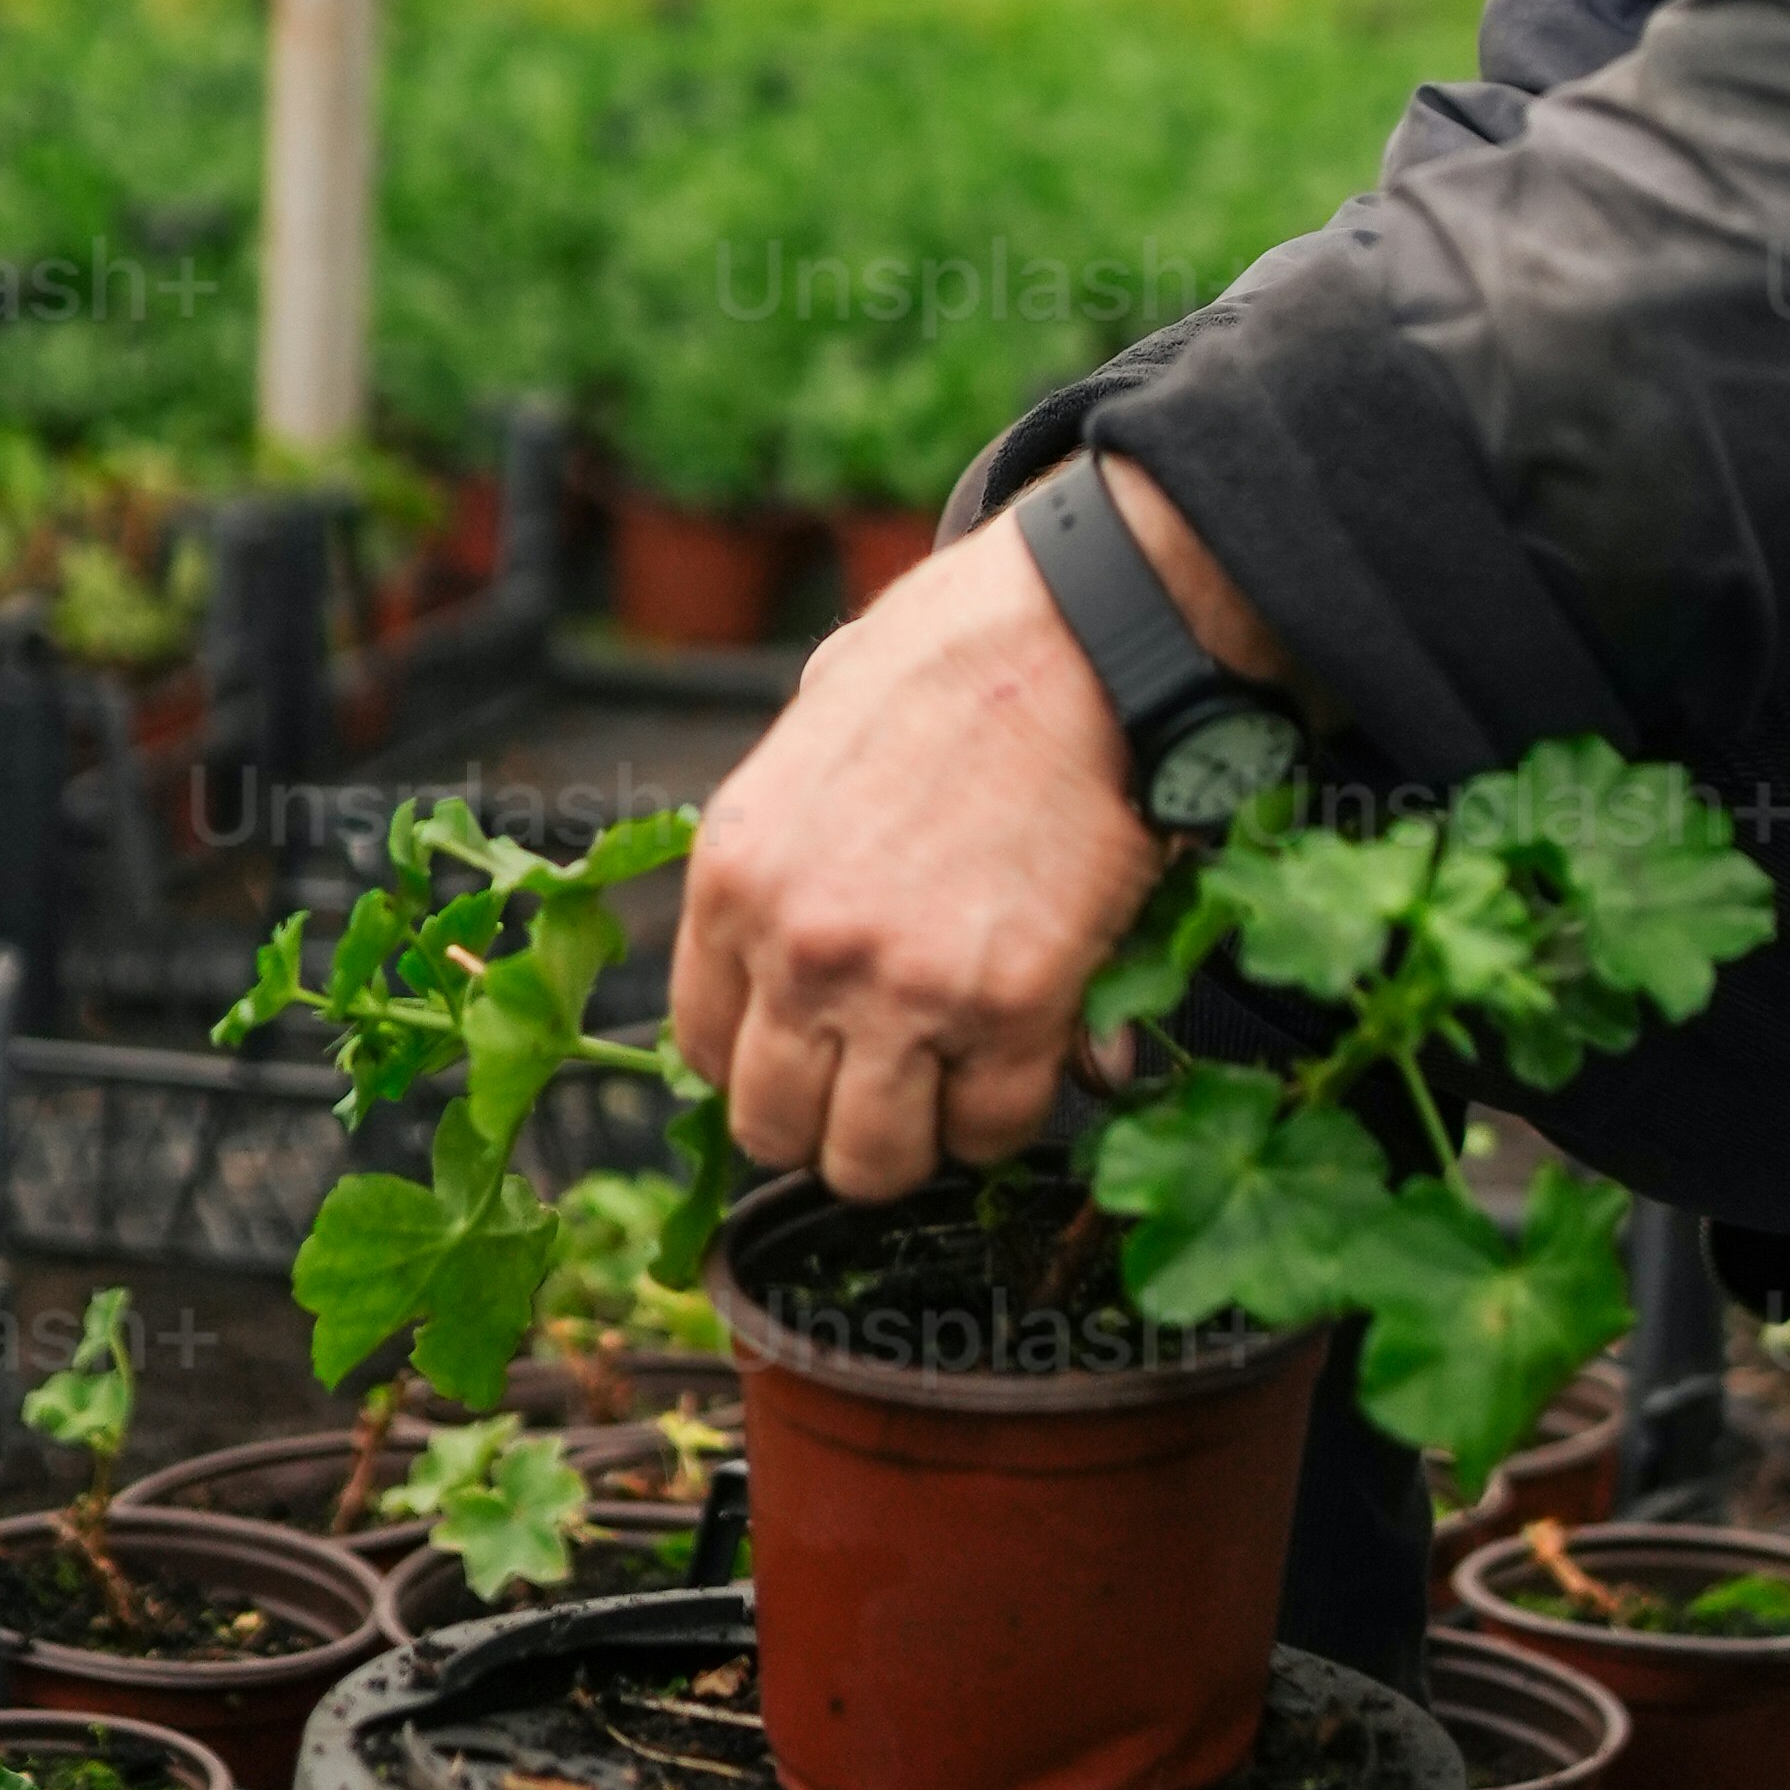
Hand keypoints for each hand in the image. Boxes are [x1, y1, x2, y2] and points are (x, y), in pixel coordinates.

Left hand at [667, 498, 1176, 1198]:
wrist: (1085, 628)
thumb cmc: (962, 652)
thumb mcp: (816, 730)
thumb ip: (797, 843)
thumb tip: (813, 918)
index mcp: (734, 874)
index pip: (704, 1048)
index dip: (765, 1062)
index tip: (814, 1053)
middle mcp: (798, 948)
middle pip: (771, 1127)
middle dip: (827, 1122)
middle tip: (888, 1084)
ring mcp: (899, 988)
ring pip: (869, 1161)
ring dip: (916, 1139)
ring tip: (957, 1088)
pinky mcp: (1009, 1007)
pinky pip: (989, 1130)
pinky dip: (1011, 1116)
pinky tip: (1031, 1060)